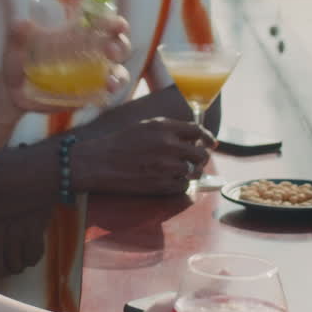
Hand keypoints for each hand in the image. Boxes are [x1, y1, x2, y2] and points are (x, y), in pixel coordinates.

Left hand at [0, 16, 131, 113]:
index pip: (103, 23)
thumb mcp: (15, 45)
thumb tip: (20, 23)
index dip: (115, 22)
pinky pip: (106, 93)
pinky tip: (106, 93)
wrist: (12, 92)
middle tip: (111, 51)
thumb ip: (18, 34)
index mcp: (77, 32)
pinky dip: (110, 93)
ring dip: (119, 74)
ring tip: (110, 82)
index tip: (118, 25)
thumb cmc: (17, 60)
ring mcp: (92, 73)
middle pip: (118, 45)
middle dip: (121, 46)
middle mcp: (90, 51)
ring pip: (118, 71)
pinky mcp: (89, 93)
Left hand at [0, 205, 52, 287]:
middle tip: (10, 265)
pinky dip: (33, 257)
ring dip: (20, 264)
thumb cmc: (11, 201)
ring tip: (22, 251)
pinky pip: (32, 258)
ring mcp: (15, 229)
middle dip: (5, 271)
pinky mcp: (33, 229)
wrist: (35, 180)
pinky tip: (32, 245)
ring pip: (16, 265)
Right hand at [71, 117, 215, 195]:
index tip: (211, 142)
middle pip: (200, 153)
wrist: (100, 162)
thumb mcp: (144, 126)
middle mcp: (169, 145)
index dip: (207, 137)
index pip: (197, 130)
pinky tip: (169, 179)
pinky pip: (183, 185)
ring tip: (181, 170)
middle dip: (201, 156)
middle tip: (196, 159)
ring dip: (191, 171)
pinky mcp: (162, 184)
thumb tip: (189, 135)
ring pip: (194, 171)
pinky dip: (180, 183)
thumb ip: (168, 128)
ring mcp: (167, 166)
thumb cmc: (119, 142)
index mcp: (164, 127)